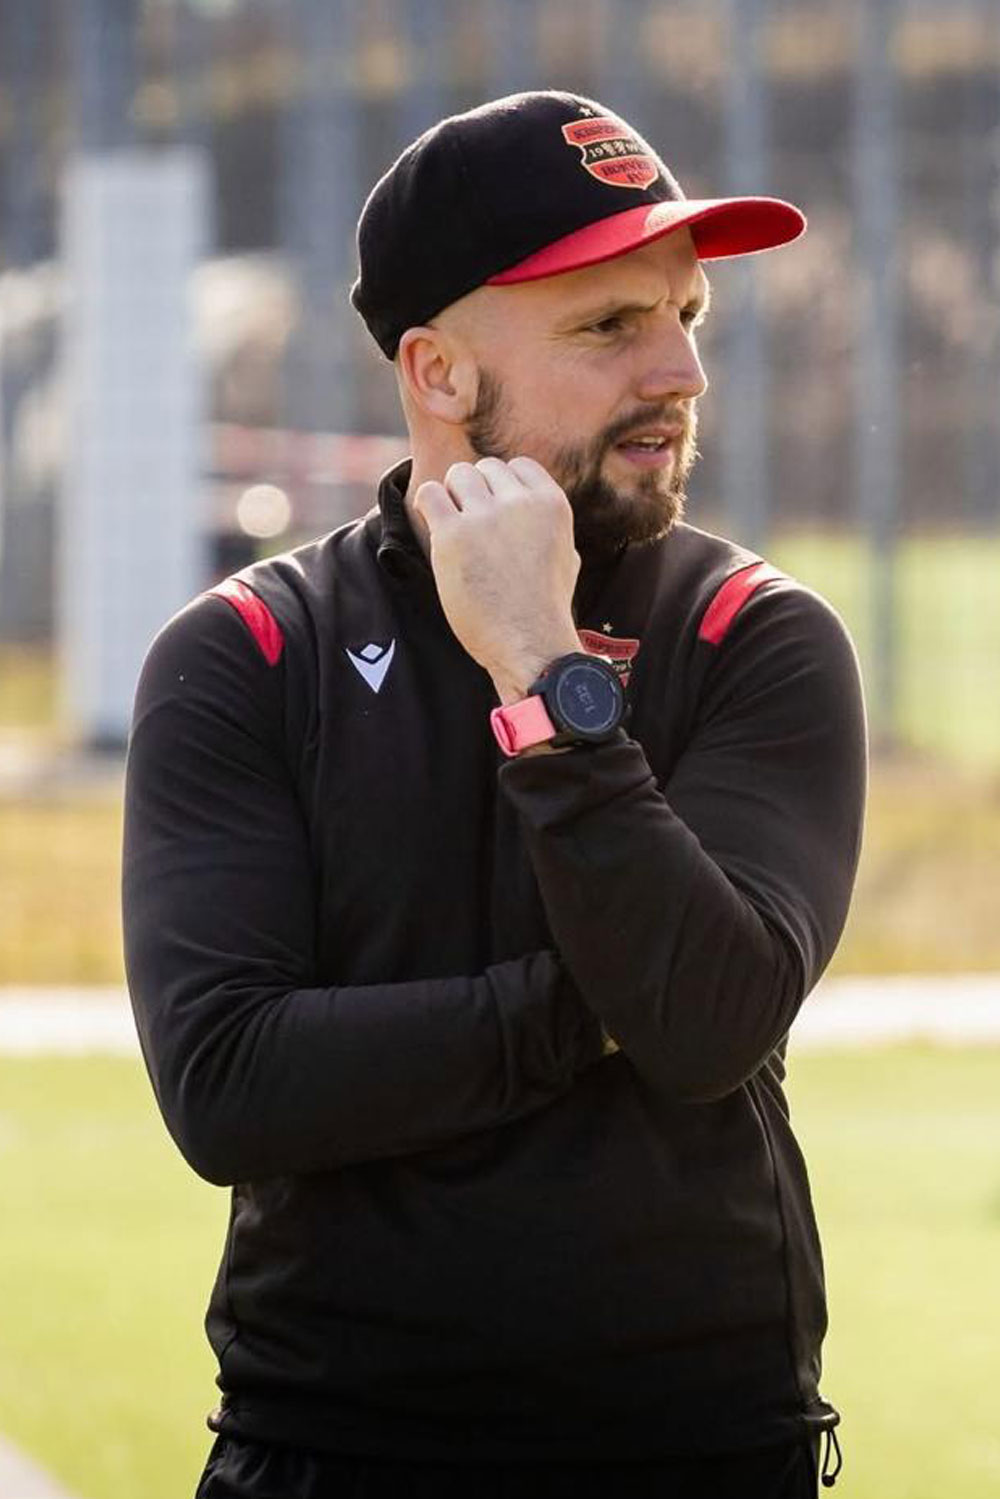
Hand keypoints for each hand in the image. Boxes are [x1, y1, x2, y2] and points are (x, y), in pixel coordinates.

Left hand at [413, 456, 581, 700]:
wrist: (530, 645)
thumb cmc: (545, 609)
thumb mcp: (566, 555)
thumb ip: (547, 524)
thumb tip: (530, 504)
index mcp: (551, 503)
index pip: (517, 466)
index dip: (501, 486)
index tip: (495, 512)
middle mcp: (519, 503)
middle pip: (483, 469)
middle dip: (475, 494)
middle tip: (472, 528)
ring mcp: (485, 517)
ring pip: (456, 476)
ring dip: (452, 499)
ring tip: (455, 532)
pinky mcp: (453, 535)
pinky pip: (429, 495)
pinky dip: (428, 506)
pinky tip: (436, 529)